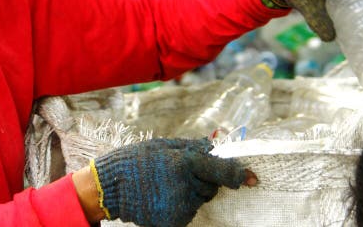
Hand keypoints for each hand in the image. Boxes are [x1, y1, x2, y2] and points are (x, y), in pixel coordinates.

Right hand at [92, 138, 252, 226]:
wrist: (110, 187)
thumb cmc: (134, 161)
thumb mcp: (162, 146)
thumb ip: (191, 147)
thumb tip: (215, 143)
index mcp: (184, 163)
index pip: (222, 171)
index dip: (239, 174)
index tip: (253, 178)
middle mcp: (186, 187)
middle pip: (211, 186)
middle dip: (203, 179)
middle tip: (179, 172)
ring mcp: (181, 207)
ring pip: (200, 198)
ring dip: (191, 191)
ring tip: (165, 184)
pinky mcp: (175, 221)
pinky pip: (188, 211)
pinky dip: (181, 203)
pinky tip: (163, 196)